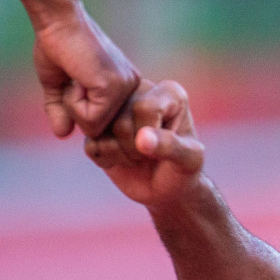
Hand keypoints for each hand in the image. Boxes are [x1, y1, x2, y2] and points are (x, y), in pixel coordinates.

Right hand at [31, 0, 138, 138]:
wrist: (58, 18)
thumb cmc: (56, 45)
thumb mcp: (58, 84)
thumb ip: (61, 110)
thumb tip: (62, 134)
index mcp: (124, 88)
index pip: (102, 124)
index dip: (78, 110)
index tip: (74, 81)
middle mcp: (132, 90)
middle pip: (99, 129)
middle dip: (75, 109)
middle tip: (73, 78)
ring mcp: (126, 89)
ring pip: (94, 127)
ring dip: (72, 105)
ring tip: (75, 76)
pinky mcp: (114, 89)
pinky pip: (90, 118)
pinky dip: (72, 102)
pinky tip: (76, 77)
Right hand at [85, 80, 204, 208]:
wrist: (166, 188)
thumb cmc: (183, 171)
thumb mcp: (189, 161)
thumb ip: (171, 146)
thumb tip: (142, 138)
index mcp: (169, 92)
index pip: (144, 108)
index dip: (150, 136)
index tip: (165, 148)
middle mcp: (140, 91)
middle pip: (120, 121)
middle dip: (134, 149)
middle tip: (150, 156)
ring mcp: (115, 107)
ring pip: (100, 131)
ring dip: (120, 155)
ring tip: (138, 157)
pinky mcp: (97, 126)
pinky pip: (90, 145)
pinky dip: (106, 159)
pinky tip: (122, 159)